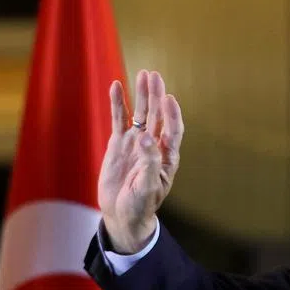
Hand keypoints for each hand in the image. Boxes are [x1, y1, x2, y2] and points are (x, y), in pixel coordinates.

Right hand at [98, 70, 184, 252]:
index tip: (169, 99)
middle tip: (154, 76)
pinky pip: (119, 120)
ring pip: (140, 114)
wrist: (122, 215)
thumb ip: (149, 162)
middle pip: (157, 115)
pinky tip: (116, 87)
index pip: (173, 129)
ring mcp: (135, 143)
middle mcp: (153, 145)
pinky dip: (118, 104)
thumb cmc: (140, 205)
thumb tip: (147, 138)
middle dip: (156, 96)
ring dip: (141, 95)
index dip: (172, 114)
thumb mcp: (147, 188)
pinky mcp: (119, 144)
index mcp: (166, 157)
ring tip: (142, 74)